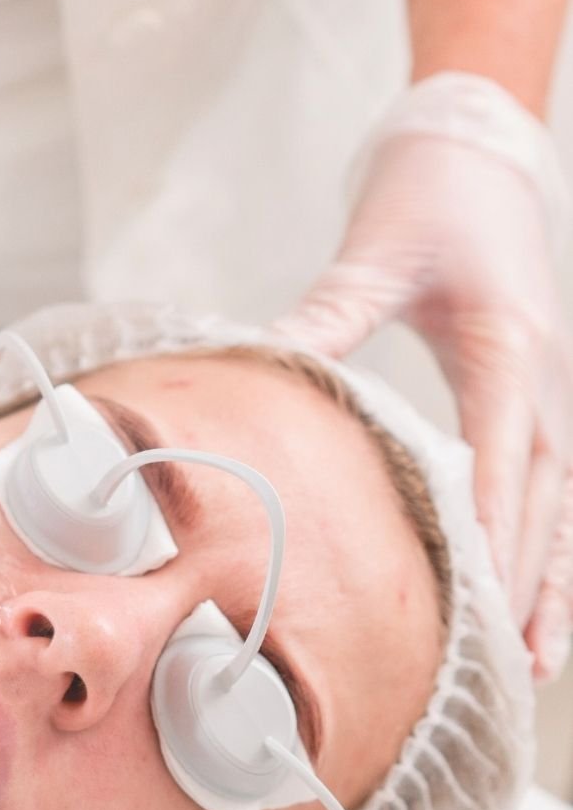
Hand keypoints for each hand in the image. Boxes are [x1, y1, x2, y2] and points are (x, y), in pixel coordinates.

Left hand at [275, 125, 572, 683]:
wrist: (478, 144)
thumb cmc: (428, 195)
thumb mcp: (375, 252)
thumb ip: (327, 317)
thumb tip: (266, 363)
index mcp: (504, 348)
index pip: (499, 458)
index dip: (491, 532)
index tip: (477, 598)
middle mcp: (541, 379)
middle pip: (540, 501)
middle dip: (525, 585)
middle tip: (509, 665)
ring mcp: (548, 391)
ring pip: (561, 506)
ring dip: (551, 583)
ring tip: (539, 664)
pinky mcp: (534, 395)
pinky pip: (553, 488)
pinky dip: (550, 548)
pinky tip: (538, 602)